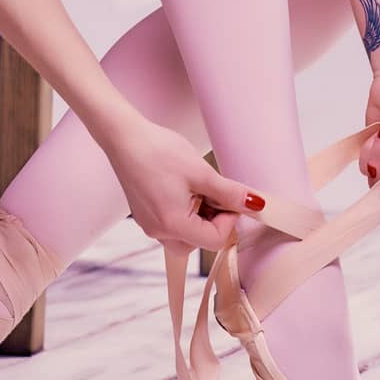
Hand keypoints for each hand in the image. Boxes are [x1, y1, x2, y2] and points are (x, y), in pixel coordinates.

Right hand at [99, 114, 263, 255]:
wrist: (123, 137)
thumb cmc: (159, 151)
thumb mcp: (201, 172)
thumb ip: (230, 193)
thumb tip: (256, 205)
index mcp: (173, 224)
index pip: (215, 241)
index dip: (229, 220)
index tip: (229, 196)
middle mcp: (158, 231)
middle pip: (200, 243)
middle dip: (214, 221)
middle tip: (212, 192)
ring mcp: (149, 224)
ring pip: (186, 235)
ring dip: (199, 217)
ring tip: (196, 187)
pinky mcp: (144, 215)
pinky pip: (171, 224)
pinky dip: (184, 212)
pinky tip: (182, 187)